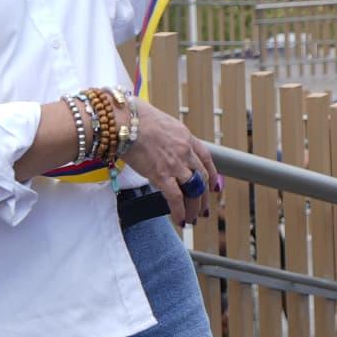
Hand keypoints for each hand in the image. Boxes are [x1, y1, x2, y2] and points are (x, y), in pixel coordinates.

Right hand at [120, 98, 221, 225]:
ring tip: (192, 219)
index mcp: (185, 137)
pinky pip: (176, 198)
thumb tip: (160, 143)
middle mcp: (185, 151)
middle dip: (204, 196)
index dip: (212, 174)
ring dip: (194, 207)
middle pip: (202, 178)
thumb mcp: (160, 122)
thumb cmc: (134, 117)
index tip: (212, 185)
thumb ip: (166, 136)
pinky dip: (179, 211)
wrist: (124, 119)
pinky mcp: (161, 175)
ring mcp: (175, 164)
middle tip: (203, 209)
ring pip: (193, 190)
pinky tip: (180, 220)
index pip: (206, 158)